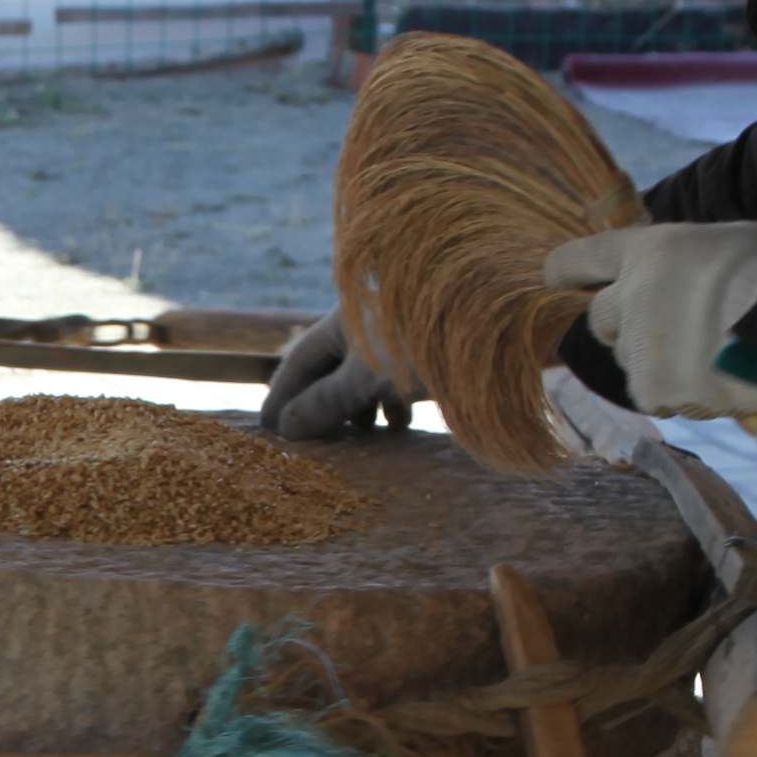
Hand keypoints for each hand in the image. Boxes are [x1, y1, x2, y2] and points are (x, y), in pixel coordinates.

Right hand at [259, 309, 408, 440]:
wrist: (489, 340)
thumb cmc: (417, 352)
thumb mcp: (364, 379)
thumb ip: (323, 402)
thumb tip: (284, 427)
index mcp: (345, 317)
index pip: (300, 358)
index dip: (281, 394)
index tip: (267, 426)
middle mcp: (366, 322)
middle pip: (331, 369)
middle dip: (320, 405)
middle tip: (308, 439)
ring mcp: (396, 338)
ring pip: (362, 377)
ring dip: (357, 407)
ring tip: (357, 433)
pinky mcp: (420, 356)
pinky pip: (394, 380)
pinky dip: (388, 403)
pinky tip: (396, 424)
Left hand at [539, 219, 756, 418]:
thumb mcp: (735, 240)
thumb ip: (694, 259)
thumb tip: (692, 277)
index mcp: (647, 251)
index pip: (584, 258)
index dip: (567, 268)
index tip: (553, 275)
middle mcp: (629, 299)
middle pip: (601, 319)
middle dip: (624, 326)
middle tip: (667, 329)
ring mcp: (637, 349)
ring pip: (634, 362)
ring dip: (661, 363)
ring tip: (716, 355)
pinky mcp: (653, 391)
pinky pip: (662, 396)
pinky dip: (685, 393)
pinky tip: (722, 380)